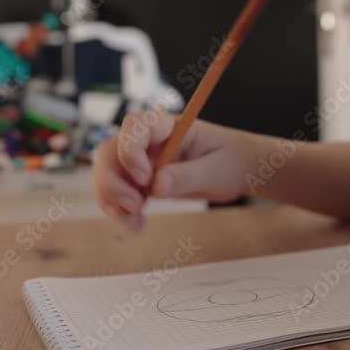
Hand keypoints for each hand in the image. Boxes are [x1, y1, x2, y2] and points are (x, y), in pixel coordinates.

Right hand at [92, 111, 263, 225]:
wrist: (242, 171)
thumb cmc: (235, 160)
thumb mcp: (218, 169)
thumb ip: (188, 175)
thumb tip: (156, 186)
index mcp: (171, 126)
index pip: (136, 124)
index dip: (130, 149)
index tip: (145, 178)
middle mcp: (151, 141)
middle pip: (110, 150)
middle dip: (113, 180)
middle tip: (136, 206)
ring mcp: (144, 161)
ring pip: (108, 173)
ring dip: (111, 199)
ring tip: (135, 221)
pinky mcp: (143, 182)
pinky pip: (118, 193)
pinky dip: (119, 210)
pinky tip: (137, 225)